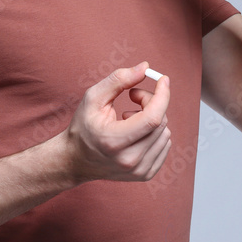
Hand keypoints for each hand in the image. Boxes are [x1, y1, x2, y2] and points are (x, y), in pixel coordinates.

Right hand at [64, 62, 171, 182]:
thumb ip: (119, 80)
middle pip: (160, 122)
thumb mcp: (93, 98)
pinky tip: (136, 132)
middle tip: (133, 96)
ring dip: (152, 118)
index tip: (163, 79)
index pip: (152, 118)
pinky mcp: (146, 174)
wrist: (75, 160)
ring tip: (129, 118)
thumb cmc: (83, 127)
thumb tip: (145, 67)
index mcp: (113, 141)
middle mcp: (128, 160)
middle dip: (150, 101)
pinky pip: (165, 144)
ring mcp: (139, 171)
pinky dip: (155, 132)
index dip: (162, 96)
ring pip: (165, 132)